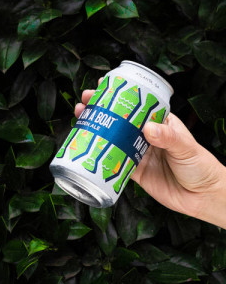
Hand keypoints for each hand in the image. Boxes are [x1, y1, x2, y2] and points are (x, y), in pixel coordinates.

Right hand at [76, 91, 225, 227]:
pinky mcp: (132, 171)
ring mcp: (138, 153)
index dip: (119, 94)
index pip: (137, 104)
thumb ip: (168, 137)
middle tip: (85, 101)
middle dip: (100, 108)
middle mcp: (146, 136)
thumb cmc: (201, 167)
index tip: (104, 85)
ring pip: (112, 138)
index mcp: (160, 123)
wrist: (202, 198)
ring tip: (80, 119)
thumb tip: (147, 128)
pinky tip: (86, 148)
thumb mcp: (186, 147)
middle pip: (119, 119)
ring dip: (95, 129)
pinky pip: (112, 161)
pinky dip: (99, 155)